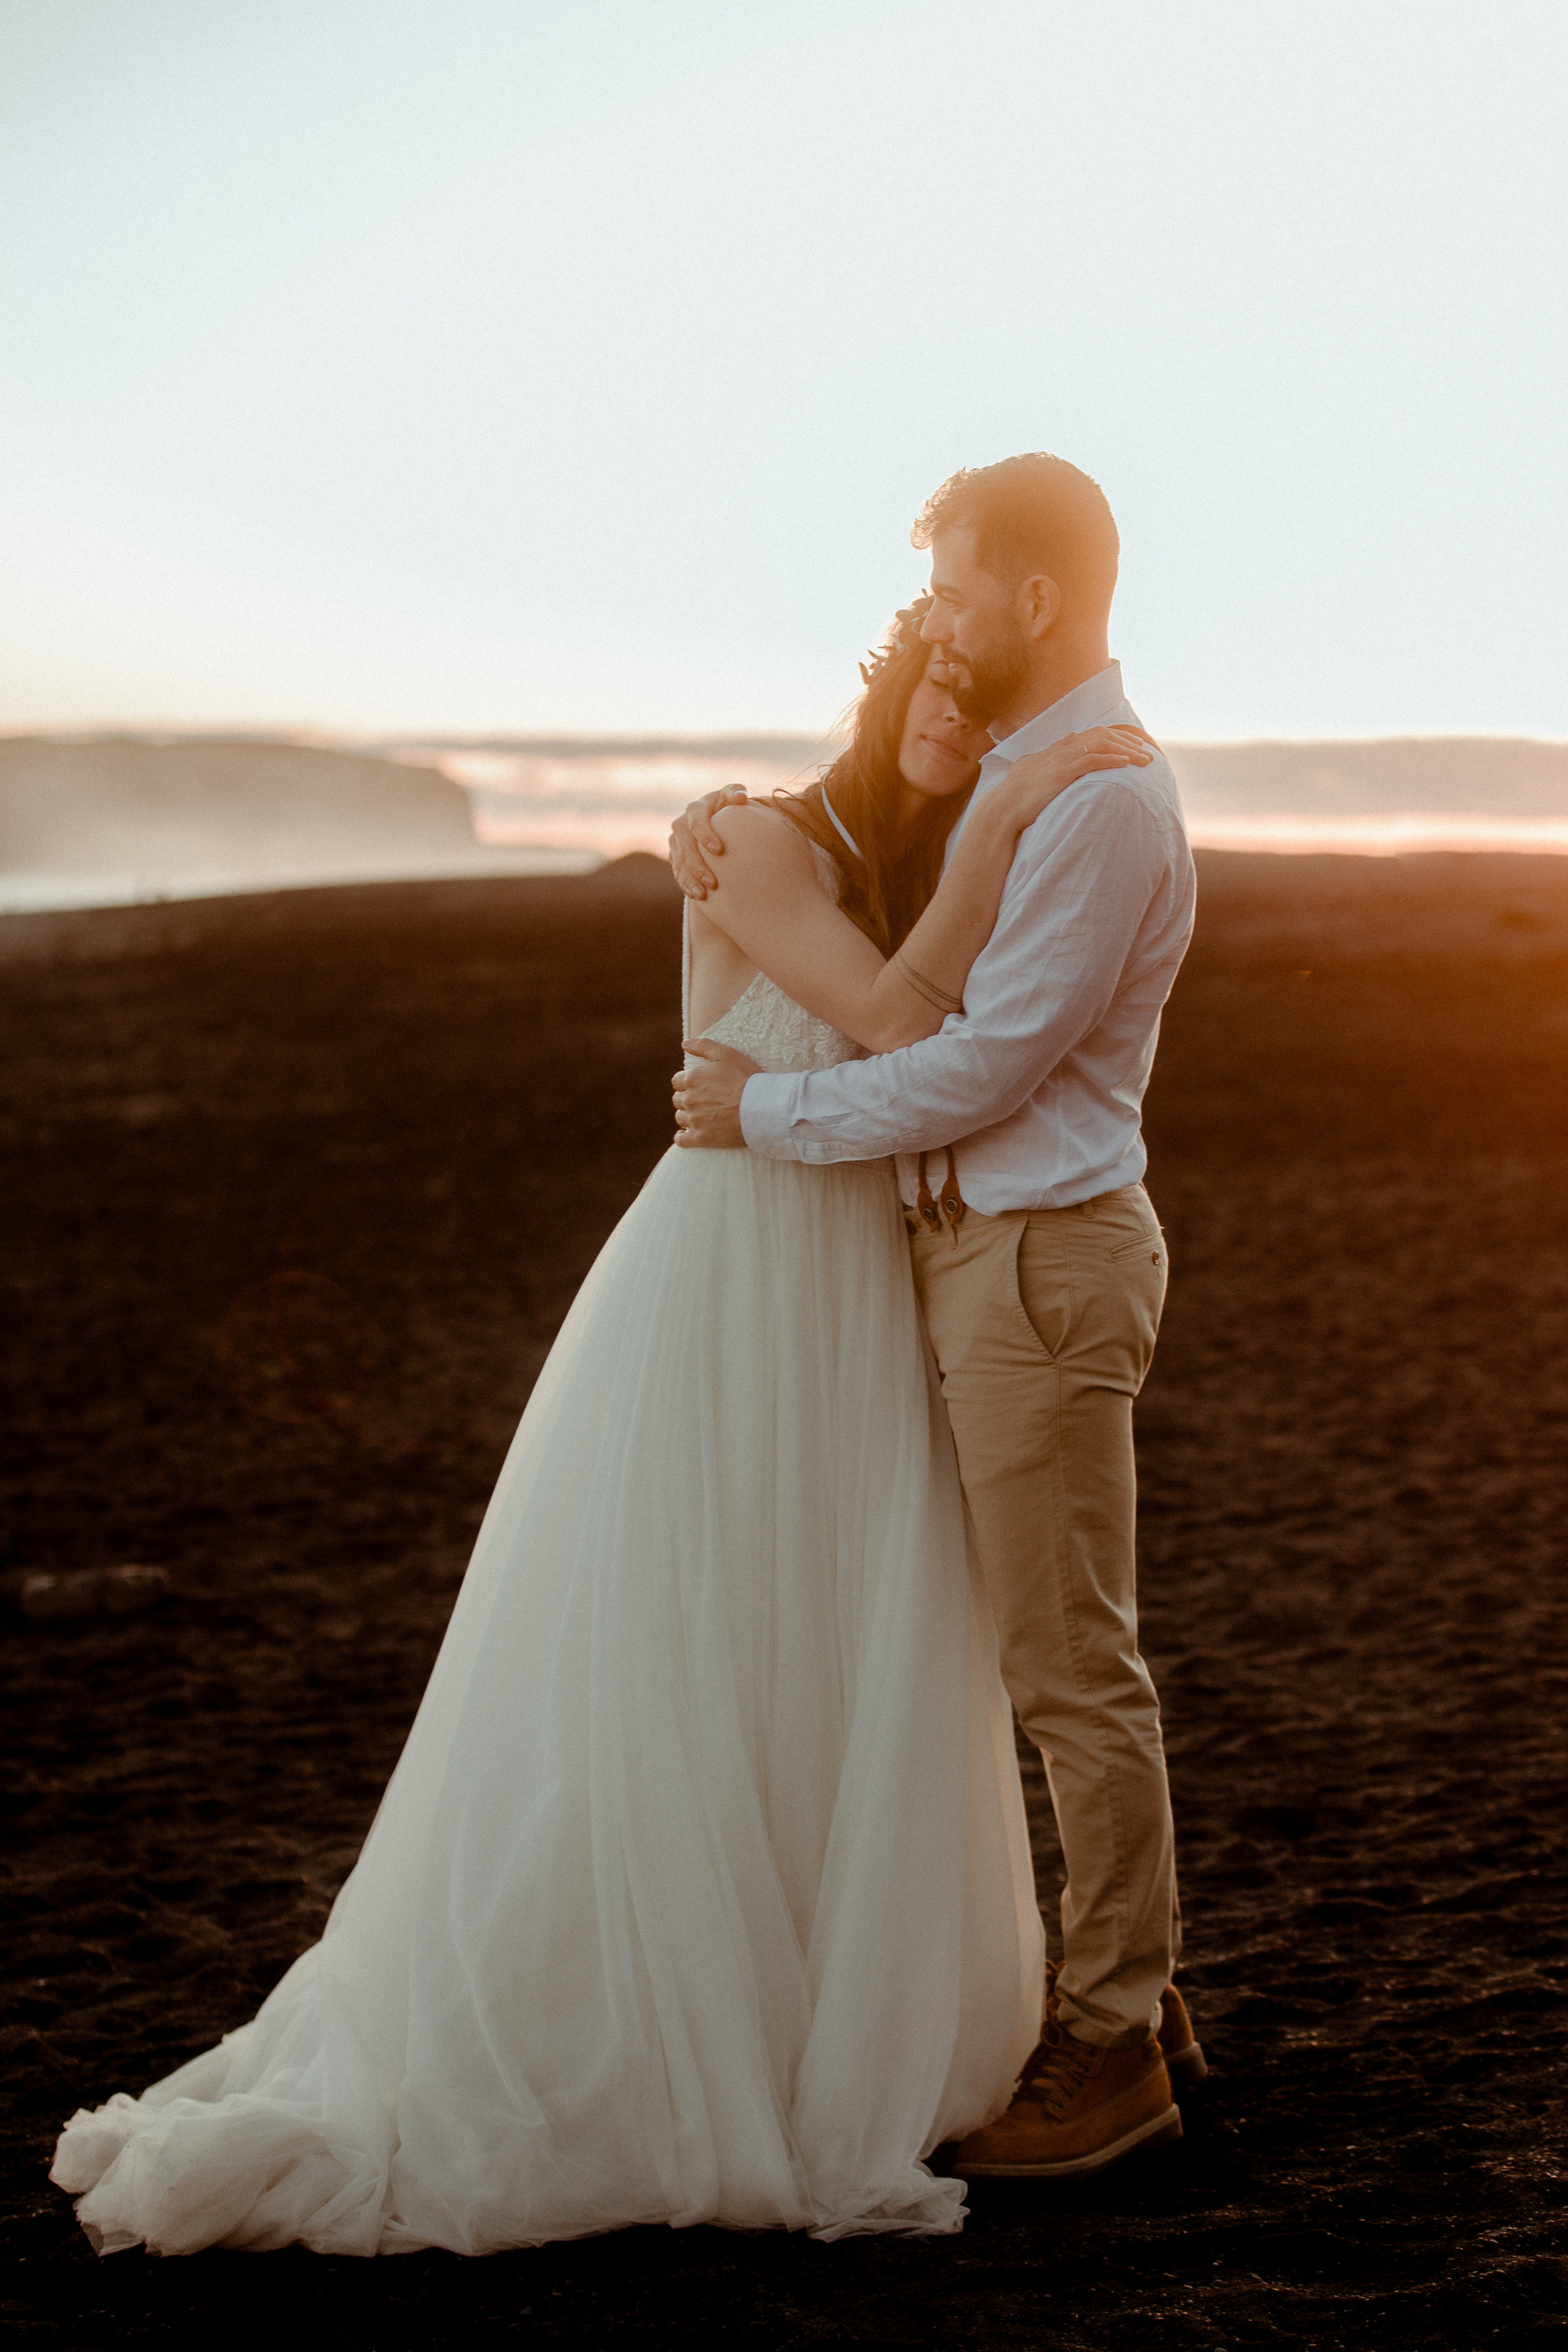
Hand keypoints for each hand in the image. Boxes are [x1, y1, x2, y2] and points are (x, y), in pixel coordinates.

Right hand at [668, 785, 750, 899]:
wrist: (718, 819)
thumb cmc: (731, 807)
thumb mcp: (733, 796)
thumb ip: (736, 793)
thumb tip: (740, 798)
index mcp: (696, 808)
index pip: (696, 821)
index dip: (705, 835)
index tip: (719, 850)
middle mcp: (681, 824)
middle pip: (685, 846)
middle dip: (697, 865)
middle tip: (713, 882)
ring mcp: (676, 841)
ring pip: (679, 862)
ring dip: (689, 879)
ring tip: (702, 894)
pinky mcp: (675, 855)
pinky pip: (678, 871)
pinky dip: (686, 884)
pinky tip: (697, 896)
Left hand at [672, 1037, 758, 1146]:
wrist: (762, 1108)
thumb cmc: (747, 1079)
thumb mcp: (727, 1054)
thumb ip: (703, 1046)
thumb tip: (684, 1043)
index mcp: (692, 1079)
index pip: (677, 1081)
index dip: (688, 1082)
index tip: (700, 1086)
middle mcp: (689, 1099)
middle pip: (678, 1099)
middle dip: (688, 1098)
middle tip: (704, 1100)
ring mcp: (694, 1120)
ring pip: (680, 1118)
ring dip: (688, 1116)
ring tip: (704, 1116)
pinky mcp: (701, 1138)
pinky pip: (681, 1140)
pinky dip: (682, 1138)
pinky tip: (688, 1135)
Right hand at [992, 727, 1155, 838]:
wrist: (1001, 809)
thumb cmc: (1015, 798)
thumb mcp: (1034, 775)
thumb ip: (1050, 764)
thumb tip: (1062, 755)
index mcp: (1056, 748)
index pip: (1094, 734)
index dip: (1118, 737)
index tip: (1135, 744)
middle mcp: (1060, 748)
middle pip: (1103, 735)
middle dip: (1129, 741)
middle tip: (1149, 750)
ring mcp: (1060, 759)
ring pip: (1101, 745)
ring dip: (1126, 751)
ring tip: (1146, 760)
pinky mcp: (1061, 773)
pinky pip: (1092, 760)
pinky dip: (1111, 760)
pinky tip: (1127, 765)